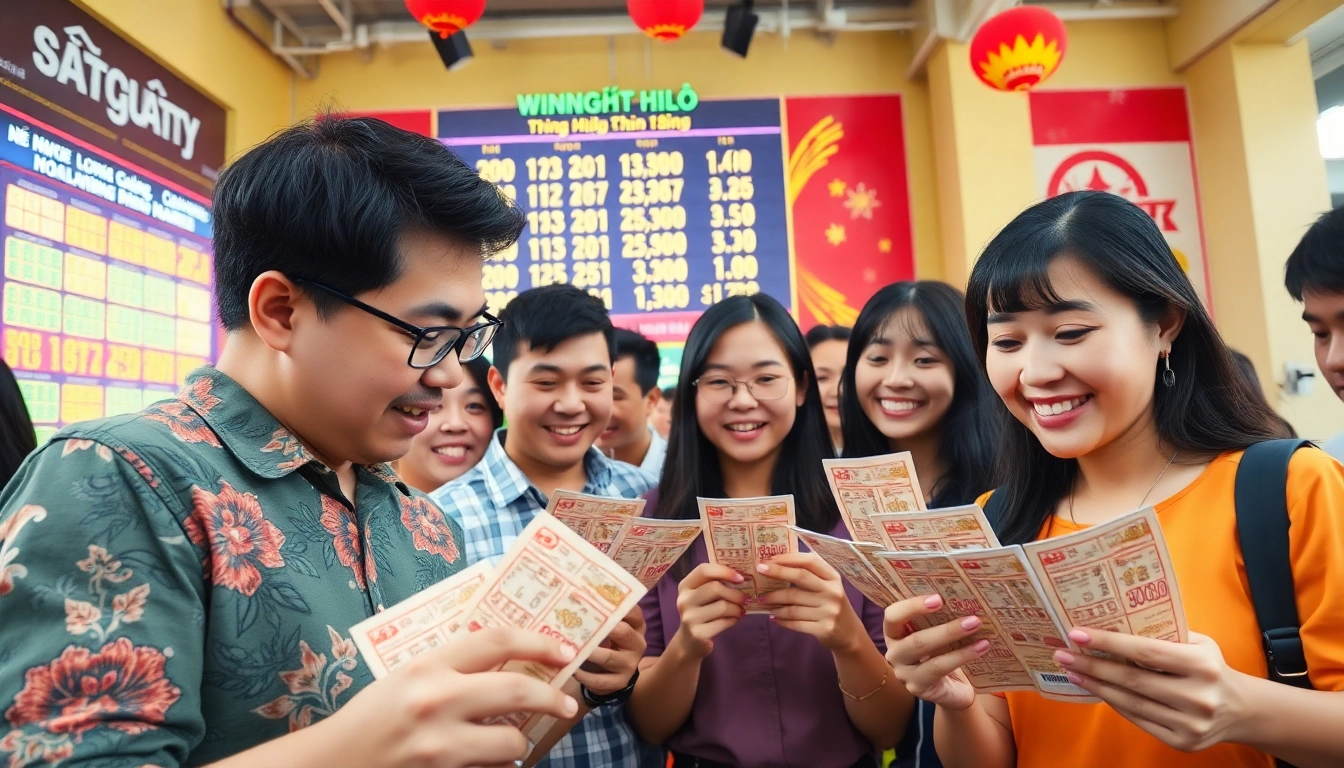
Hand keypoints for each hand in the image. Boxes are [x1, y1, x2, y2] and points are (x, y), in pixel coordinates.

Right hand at [322, 627, 578, 767]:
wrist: (331, 764)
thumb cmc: (371, 718)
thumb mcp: (407, 679)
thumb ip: (453, 669)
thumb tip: (512, 663)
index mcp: (427, 666)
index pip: (496, 640)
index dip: (538, 643)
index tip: (564, 652)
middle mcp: (436, 701)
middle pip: (518, 691)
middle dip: (552, 698)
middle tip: (568, 704)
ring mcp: (440, 746)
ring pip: (511, 742)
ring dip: (518, 744)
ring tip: (510, 743)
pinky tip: (486, 763)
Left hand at [574, 604, 646, 695]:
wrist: (616, 675)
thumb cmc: (609, 643)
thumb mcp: (612, 627)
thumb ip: (602, 613)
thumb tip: (574, 592)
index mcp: (637, 626)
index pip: (633, 612)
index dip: (618, 605)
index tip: (595, 599)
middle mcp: (637, 644)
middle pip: (623, 632)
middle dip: (602, 627)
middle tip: (579, 622)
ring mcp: (630, 665)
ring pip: (609, 657)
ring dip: (589, 652)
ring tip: (570, 648)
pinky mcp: (620, 683)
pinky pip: (600, 680)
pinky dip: (584, 675)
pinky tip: (572, 669)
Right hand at [672, 562, 747, 658]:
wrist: (689, 642)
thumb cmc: (701, 613)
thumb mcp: (702, 595)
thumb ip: (715, 583)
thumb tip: (742, 576)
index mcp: (685, 586)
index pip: (704, 570)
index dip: (724, 571)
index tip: (740, 578)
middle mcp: (684, 600)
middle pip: (715, 588)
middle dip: (735, 593)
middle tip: (745, 599)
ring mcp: (689, 617)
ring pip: (722, 606)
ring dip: (737, 608)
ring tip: (740, 611)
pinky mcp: (698, 633)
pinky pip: (724, 622)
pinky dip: (733, 620)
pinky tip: (734, 620)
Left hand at [756, 552, 865, 651]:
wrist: (849, 634)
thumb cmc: (831, 604)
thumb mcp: (827, 586)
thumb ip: (809, 574)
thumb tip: (776, 563)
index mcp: (833, 577)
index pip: (809, 561)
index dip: (787, 558)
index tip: (768, 559)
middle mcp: (833, 592)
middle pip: (800, 577)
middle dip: (777, 572)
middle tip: (758, 571)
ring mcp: (830, 611)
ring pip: (794, 604)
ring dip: (774, 602)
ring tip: (762, 601)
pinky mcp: (824, 628)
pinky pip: (796, 622)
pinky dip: (781, 620)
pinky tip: (773, 617)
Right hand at [883, 594, 989, 710]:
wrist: (952, 690)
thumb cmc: (943, 653)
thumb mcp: (938, 634)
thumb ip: (940, 618)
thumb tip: (965, 596)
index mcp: (894, 633)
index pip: (893, 616)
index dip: (912, 606)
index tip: (939, 599)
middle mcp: (894, 653)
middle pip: (914, 639)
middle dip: (945, 628)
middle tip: (972, 618)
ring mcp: (903, 673)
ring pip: (926, 654)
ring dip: (953, 638)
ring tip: (976, 627)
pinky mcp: (918, 687)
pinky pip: (940, 668)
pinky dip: (962, 655)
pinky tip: (981, 647)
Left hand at [1054, 629, 1251, 751]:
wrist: (1242, 710)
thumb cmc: (1210, 668)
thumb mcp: (1198, 643)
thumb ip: (1164, 633)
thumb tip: (1115, 620)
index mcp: (1201, 664)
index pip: (1145, 651)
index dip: (1109, 642)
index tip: (1077, 634)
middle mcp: (1197, 696)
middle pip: (1132, 679)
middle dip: (1092, 665)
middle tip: (1063, 654)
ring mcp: (1190, 723)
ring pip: (1131, 702)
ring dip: (1096, 685)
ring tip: (1073, 671)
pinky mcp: (1182, 742)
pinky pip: (1138, 720)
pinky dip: (1114, 704)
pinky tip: (1097, 689)